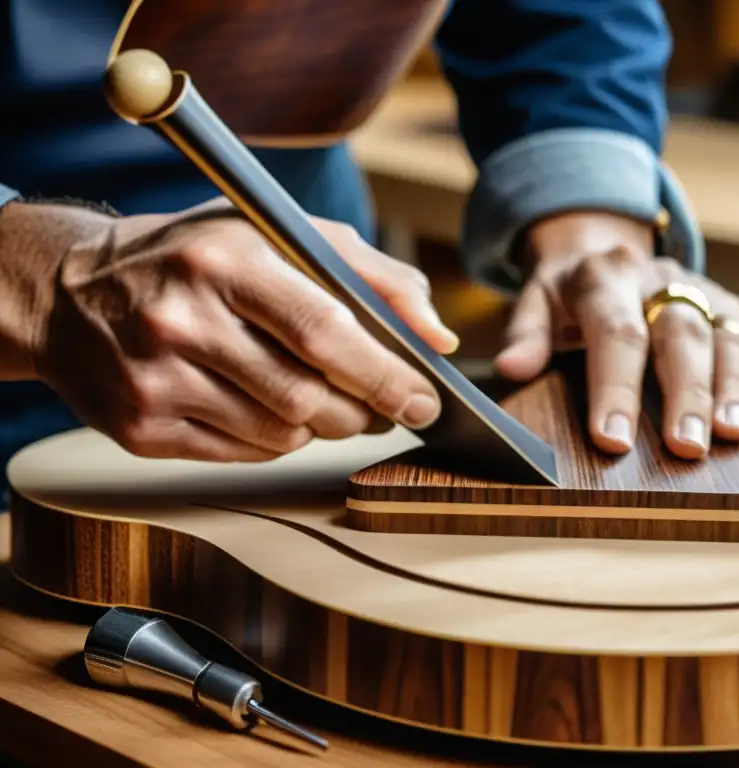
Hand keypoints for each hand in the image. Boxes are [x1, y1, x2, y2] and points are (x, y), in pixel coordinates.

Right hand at [16, 200, 458, 461]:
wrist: (70, 293)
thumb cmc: (198, 257)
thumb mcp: (280, 235)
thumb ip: (372, 275)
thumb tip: (439, 338)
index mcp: (224, 260)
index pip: (325, 332)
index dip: (385, 375)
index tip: (425, 400)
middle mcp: (181, 321)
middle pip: (307, 397)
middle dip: (363, 411)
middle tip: (385, 408)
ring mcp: (154, 381)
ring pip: (281, 435)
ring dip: (321, 427)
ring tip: (323, 401)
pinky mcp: (138, 429)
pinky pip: (243, 456)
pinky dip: (276, 441)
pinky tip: (269, 410)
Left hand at [494, 211, 738, 458]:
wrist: (601, 248)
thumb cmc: (567, 292)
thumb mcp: (535, 302)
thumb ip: (525, 334)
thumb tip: (513, 368)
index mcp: (604, 278)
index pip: (615, 333)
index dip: (616, 388)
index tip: (613, 439)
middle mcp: (657, 278)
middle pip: (679, 334)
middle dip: (685, 394)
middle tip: (687, 448)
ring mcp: (697, 288)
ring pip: (724, 331)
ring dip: (732, 386)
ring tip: (732, 435)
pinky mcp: (725, 301)